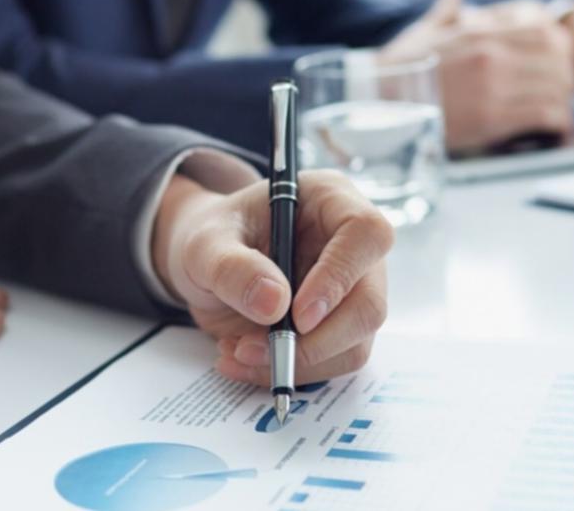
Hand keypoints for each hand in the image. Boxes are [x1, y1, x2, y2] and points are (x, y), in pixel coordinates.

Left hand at [151, 171, 393, 385]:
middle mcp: (354, 247)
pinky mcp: (341, 327)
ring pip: (355, 343)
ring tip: (237, 351)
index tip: (297, 315)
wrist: (208, 264)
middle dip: (315, 341)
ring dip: (297, 362)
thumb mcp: (204, 244)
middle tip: (254, 349)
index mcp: (332, 201)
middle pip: (369, 303)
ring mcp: (353, 290)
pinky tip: (246, 358)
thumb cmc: (213, 238)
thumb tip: (275, 303)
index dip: (339, 278)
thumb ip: (232, 267)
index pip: (366, 234)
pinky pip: (332, 363)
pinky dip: (290, 371)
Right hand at [381, 0, 573, 150]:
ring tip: (560, 110)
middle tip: (565, 89)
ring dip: (564, 99)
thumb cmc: (401, 68)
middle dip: (566, 75)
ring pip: (554, 86)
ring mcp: (492, 85)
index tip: (562, 59)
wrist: (379, 101)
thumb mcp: (423, 32)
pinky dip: (556, 121)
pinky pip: (543, 113)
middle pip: (555, 58)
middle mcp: (490, 54)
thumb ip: (444, 14)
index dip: (561, 45)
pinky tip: (553, 127)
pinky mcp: (491, 117)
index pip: (542, 30)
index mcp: (479, 31)